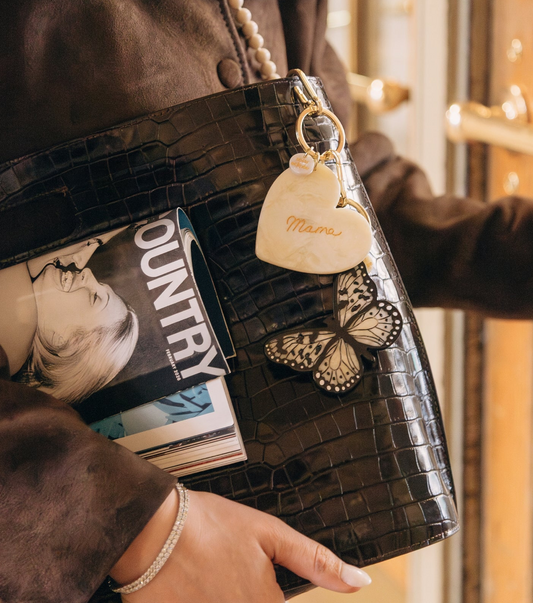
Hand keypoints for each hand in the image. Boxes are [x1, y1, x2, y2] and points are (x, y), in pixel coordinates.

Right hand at [111, 488, 371, 602]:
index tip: (251, 577)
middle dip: (243, 590)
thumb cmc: (209, 526)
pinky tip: (196, 585)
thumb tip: (358, 580)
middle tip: (222, 570)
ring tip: (208, 575)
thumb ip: (316, 561)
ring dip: (221, 593)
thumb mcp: (270, 534)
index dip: (268, 593)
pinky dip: (202, 598)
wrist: (153, 528)